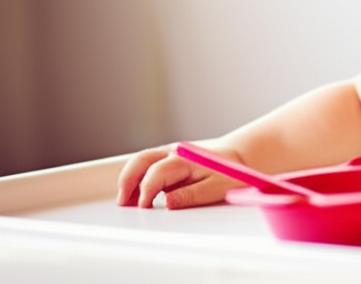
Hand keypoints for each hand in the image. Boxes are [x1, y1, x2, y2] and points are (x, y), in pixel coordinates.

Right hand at [116, 143, 242, 209]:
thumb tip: (168, 203)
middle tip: (122, 204)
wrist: (237, 157)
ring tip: (124, 202)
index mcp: (185, 159)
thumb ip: (192, 195)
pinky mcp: (167, 157)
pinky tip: (134, 194)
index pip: (157, 173)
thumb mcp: (217, 187)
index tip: (143, 208)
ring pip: (140, 160)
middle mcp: (173, 152)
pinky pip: (145, 163)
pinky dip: (135, 176)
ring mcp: (169, 153)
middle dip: (127, 181)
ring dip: (128, 179)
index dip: (146, 191)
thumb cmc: (229, 173)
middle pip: (141, 160)